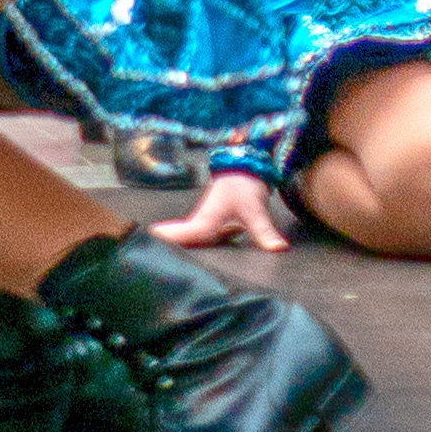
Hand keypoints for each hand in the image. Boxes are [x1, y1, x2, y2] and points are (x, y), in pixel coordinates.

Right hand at [153, 171, 289, 251]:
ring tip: (170, 264)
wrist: (244, 168)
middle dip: (169, 249)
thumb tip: (278, 250)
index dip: (170, 240)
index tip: (152, 244)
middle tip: (152, 259)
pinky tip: (204, 260)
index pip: (186, 234)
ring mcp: (208, 223)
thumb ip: (264, 232)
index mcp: (207, 219)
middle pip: (183, 240)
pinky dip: (199, 247)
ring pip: (192, 240)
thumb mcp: (255, 209)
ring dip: (182, 249)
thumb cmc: (243, 186)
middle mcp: (203, 223)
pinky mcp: (215, 224)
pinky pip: (203, 240)